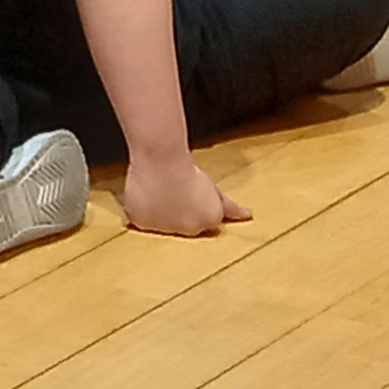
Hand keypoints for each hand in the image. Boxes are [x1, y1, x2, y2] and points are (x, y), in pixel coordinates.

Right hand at [120, 151, 244, 239]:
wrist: (162, 160)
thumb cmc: (187, 170)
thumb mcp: (213, 189)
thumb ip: (229, 207)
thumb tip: (248, 216)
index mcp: (209, 220)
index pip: (205, 223)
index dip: (196, 209)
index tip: (190, 197)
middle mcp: (189, 229)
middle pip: (183, 225)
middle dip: (179, 213)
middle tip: (173, 191)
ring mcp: (164, 228)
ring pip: (161, 224)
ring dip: (160, 213)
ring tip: (158, 190)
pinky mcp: (142, 222)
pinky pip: (140, 221)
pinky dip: (140, 211)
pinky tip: (143, 197)